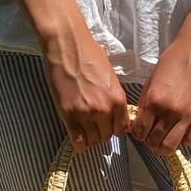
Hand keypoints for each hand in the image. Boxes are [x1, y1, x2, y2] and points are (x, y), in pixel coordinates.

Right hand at [41, 30, 131, 152]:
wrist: (67, 47)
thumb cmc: (90, 56)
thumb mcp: (111, 77)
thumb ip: (113, 98)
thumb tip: (114, 112)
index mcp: (117, 100)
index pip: (122, 129)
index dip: (116, 129)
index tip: (111, 126)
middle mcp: (103, 110)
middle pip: (107, 135)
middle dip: (103, 133)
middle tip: (96, 127)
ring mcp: (85, 114)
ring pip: (93, 140)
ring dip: (91, 138)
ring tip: (86, 131)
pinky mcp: (68, 115)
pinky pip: (77, 139)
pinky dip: (79, 143)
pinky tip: (78, 139)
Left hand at [129, 35, 190, 152]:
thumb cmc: (173, 60)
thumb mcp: (152, 78)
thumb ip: (145, 100)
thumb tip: (141, 118)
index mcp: (154, 100)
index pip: (140, 130)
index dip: (137, 134)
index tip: (140, 131)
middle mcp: (170, 111)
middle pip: (154, 141)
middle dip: (149, 142)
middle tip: (151, 136)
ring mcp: (187, 116)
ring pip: (171, 145)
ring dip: (164, 146)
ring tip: (164, 140)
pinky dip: (184, 141)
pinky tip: (181, 133)